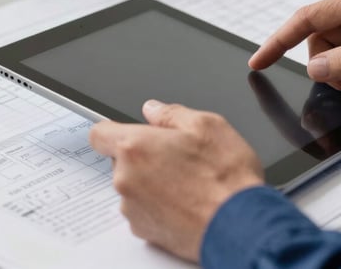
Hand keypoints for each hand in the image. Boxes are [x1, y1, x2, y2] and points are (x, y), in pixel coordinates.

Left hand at [89, 100, 263, 261]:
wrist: (241, 225)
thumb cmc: (227, 179)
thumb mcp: (208, 125)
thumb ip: (171, 113)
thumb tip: (154, 110)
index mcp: (136, 147)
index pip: (100, 134)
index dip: (113, 130)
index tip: (127, 132)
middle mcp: (127, 179)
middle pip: (122, 161)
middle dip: (144, 157)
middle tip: (177, 157)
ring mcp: (133, 208)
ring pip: (134, 187)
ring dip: (152, 182)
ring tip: (188, 183)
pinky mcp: (144, 231)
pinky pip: (144, 210)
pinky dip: (159, 205)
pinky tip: (187, 202)